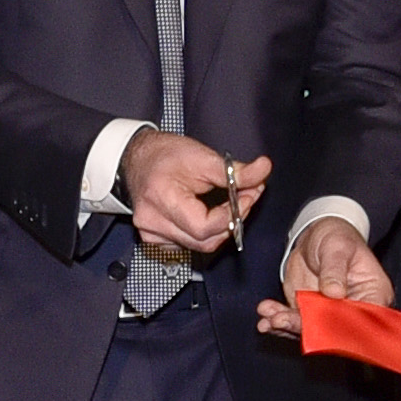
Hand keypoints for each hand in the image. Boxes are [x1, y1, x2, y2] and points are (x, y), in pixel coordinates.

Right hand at [122, 128, 268, 261]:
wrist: (138, 159)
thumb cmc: (165, 155)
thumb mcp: (202, 156)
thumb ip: (234, 170)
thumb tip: (262, 170)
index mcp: (161, 198)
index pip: (204, 226)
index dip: (232, 215)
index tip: (248, 195)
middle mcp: (152, 221)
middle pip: (204, 240)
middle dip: (232, 220)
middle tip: (247, 196)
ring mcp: (151, 233)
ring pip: (199, 245)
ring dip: (222, 228)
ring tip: (232, 203)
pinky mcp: (154, 239)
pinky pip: (188, 245)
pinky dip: (205, 233)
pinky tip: (209, 214)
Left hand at [258, 214, 387, 338]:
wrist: (316, 236)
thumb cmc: (337, 238)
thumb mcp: (338, 248)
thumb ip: (335, 269)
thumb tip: (334, 292)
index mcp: (373, 295)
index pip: (364, 320)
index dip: (343, 330)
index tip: (320, 328)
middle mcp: (353, 310)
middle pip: (334, 330)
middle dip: (307, 329)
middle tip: (283, 321)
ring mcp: (329, 313)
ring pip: (311, 329)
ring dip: (288, 327)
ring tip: (271, 319)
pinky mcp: (309, 312)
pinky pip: (294, 322)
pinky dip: (278, 322)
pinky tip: (265, 320)